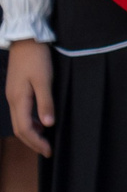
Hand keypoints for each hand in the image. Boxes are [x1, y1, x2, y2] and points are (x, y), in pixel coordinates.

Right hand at [6, 41, 50, 156]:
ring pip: (19, 121)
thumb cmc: (37, 58)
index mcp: (19, 100)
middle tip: (47, 150)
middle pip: (19, 128)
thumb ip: (46, 102)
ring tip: (45, 138)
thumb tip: (48, 124)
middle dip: (33, 141)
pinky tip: (41, 121)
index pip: (25, 128)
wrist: (26, 40)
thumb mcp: (44, 80)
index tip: (48, 151)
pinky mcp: (16, 90)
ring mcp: (13, 95)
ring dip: (31, 132)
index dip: (36, 142)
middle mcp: (12, 100)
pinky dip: (30, 121)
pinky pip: (21, 112)